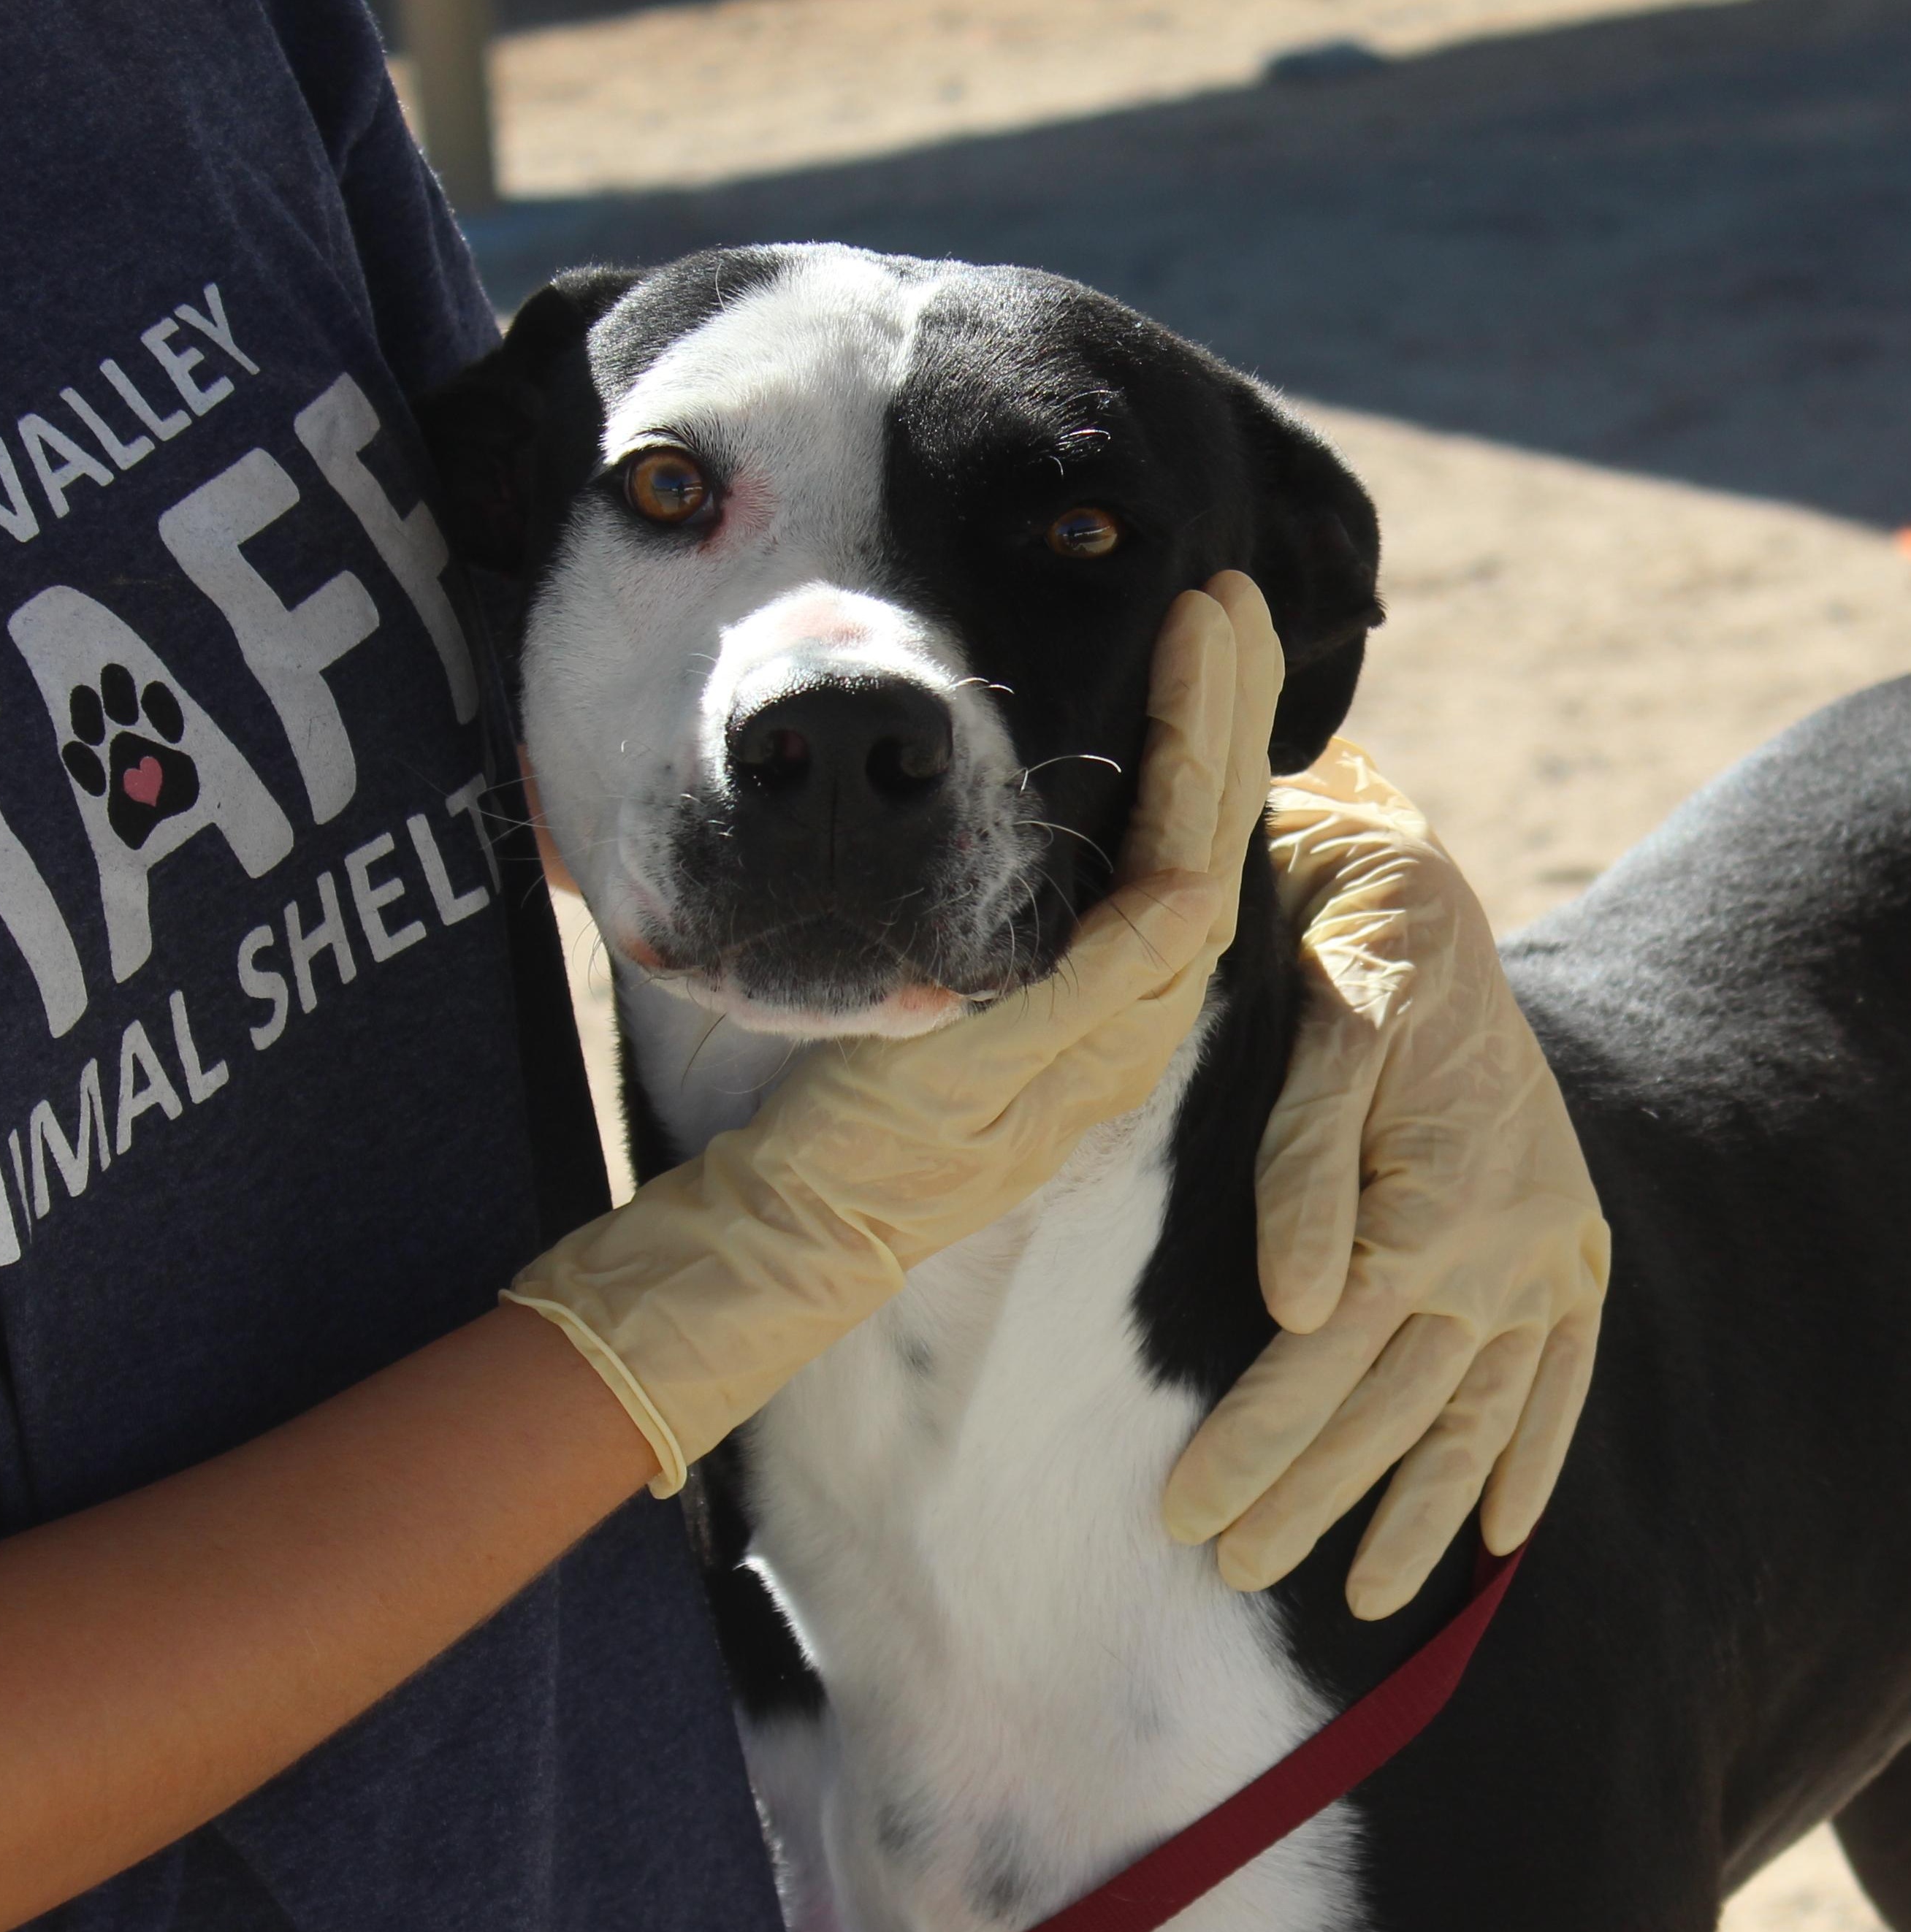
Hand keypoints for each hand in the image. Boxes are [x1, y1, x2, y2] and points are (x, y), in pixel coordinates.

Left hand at [509, 575, 1284, 1491]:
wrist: (824, 1212)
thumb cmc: (875, 1100)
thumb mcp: (961, 995)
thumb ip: (1019, 933)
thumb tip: (1024, 832)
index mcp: (1119, 995)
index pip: (1188, 847)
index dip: (1206, 742)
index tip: (1199, 637)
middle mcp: (1141, 1011)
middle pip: (1215, 838)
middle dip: (1231, 711)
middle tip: (1227, 596)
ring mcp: (1116, 1032)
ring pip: (1205, 858)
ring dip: (1217, 733)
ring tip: (1215, 624)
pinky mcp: (1068, 1041)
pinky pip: (1158, 921)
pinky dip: (1181, 819)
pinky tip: (1187, 726)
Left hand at [1162, 741, 1609, 1618]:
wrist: (1421, 908)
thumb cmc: (1344, 972)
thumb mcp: (1319, 1043)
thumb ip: (1303, 1175)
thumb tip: (1297, 1307)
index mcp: (1426, 1211)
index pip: (1321, 1368)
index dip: (1250, 1448)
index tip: (1183, 1519)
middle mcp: (1501, 1253)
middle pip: (1388, 1412)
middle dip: (1307, 1500)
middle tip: (1232, 1571)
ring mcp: (1548, 1258)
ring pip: (1477, 1418)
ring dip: (1420, 1515)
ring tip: (1369, 1600)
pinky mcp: (1572, 1250)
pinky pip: (1561, 1380)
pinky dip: (1532, 1458)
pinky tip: (1502, 1534)